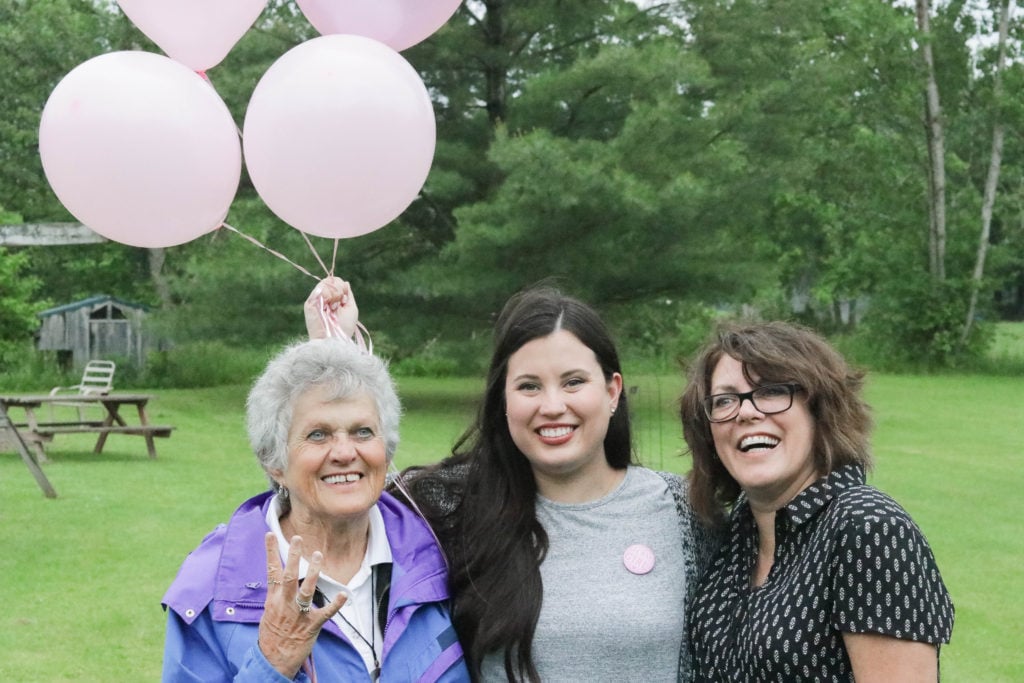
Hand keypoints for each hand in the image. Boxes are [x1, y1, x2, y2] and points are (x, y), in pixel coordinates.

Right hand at [257, 533, 345, 677]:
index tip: (269, 533)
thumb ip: (276, 595)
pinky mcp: (310, 626)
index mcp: (273, 600)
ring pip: (305, 590)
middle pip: (288, 576)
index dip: (270, 552)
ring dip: (312, 572)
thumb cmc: (272, 636)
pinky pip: (324, 614)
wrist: (273, 661)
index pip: (271, 571)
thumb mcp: (269, 613)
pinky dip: (334, 605)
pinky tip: (343, 595)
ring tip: (317, 555)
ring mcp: (298, 614)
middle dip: (292, 556)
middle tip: (298, 538)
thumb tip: (278, 579)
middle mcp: (284, 604)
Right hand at [304, 276, 357, 339]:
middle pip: (329, 280)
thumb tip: (345, 282)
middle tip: (340, 300)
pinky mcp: (309, 303)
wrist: (334, 339)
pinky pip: (319, 289)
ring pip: (324, 283)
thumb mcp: (351, 308)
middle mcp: (323, 300)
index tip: (344, 296)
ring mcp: (316, 301)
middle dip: (338, 287)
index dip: (341, 285)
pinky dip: (327, 294)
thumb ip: (348, 294)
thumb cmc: (344, 327)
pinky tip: (328, 305)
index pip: (334, 283)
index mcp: (332, 301)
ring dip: (334, 291)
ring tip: (334, 305)